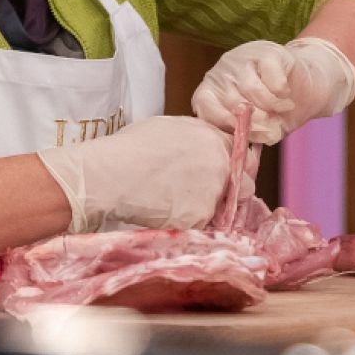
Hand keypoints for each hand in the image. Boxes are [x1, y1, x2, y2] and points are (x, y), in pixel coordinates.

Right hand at [36, 116, 231, 232]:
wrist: (109, 175)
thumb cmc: (127, 148)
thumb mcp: (165, 128)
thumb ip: (192, 138)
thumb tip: (197, 147)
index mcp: (211, 137)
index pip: (239, 154)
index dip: (230, 167)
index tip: (222, 176)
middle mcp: (219, 162)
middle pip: (245, 185)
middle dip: (230, 193)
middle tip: (205, 198)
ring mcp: (213, 191)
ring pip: (224, 210)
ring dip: (209, 211)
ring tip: (178, 208)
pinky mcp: (201, 217)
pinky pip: (203, 226)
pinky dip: (189, 225)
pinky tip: (166, 217)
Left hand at [191, 37, 354, 143]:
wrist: (306, 87)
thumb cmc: (276, 111)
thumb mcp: (262, 129)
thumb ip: (253, 133)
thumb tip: (253, 134)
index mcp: (212, 92)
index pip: (205, 106)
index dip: (224, 121)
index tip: (244, 132)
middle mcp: (222, 72)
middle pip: (232, 101)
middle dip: (256, 119)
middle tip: (271, 122)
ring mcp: (242, 58)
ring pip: (251, 89)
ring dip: (272, 105)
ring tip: (283, 107)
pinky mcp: (266, 51)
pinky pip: (271, 78)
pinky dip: (282, 92)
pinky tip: (286, 93)